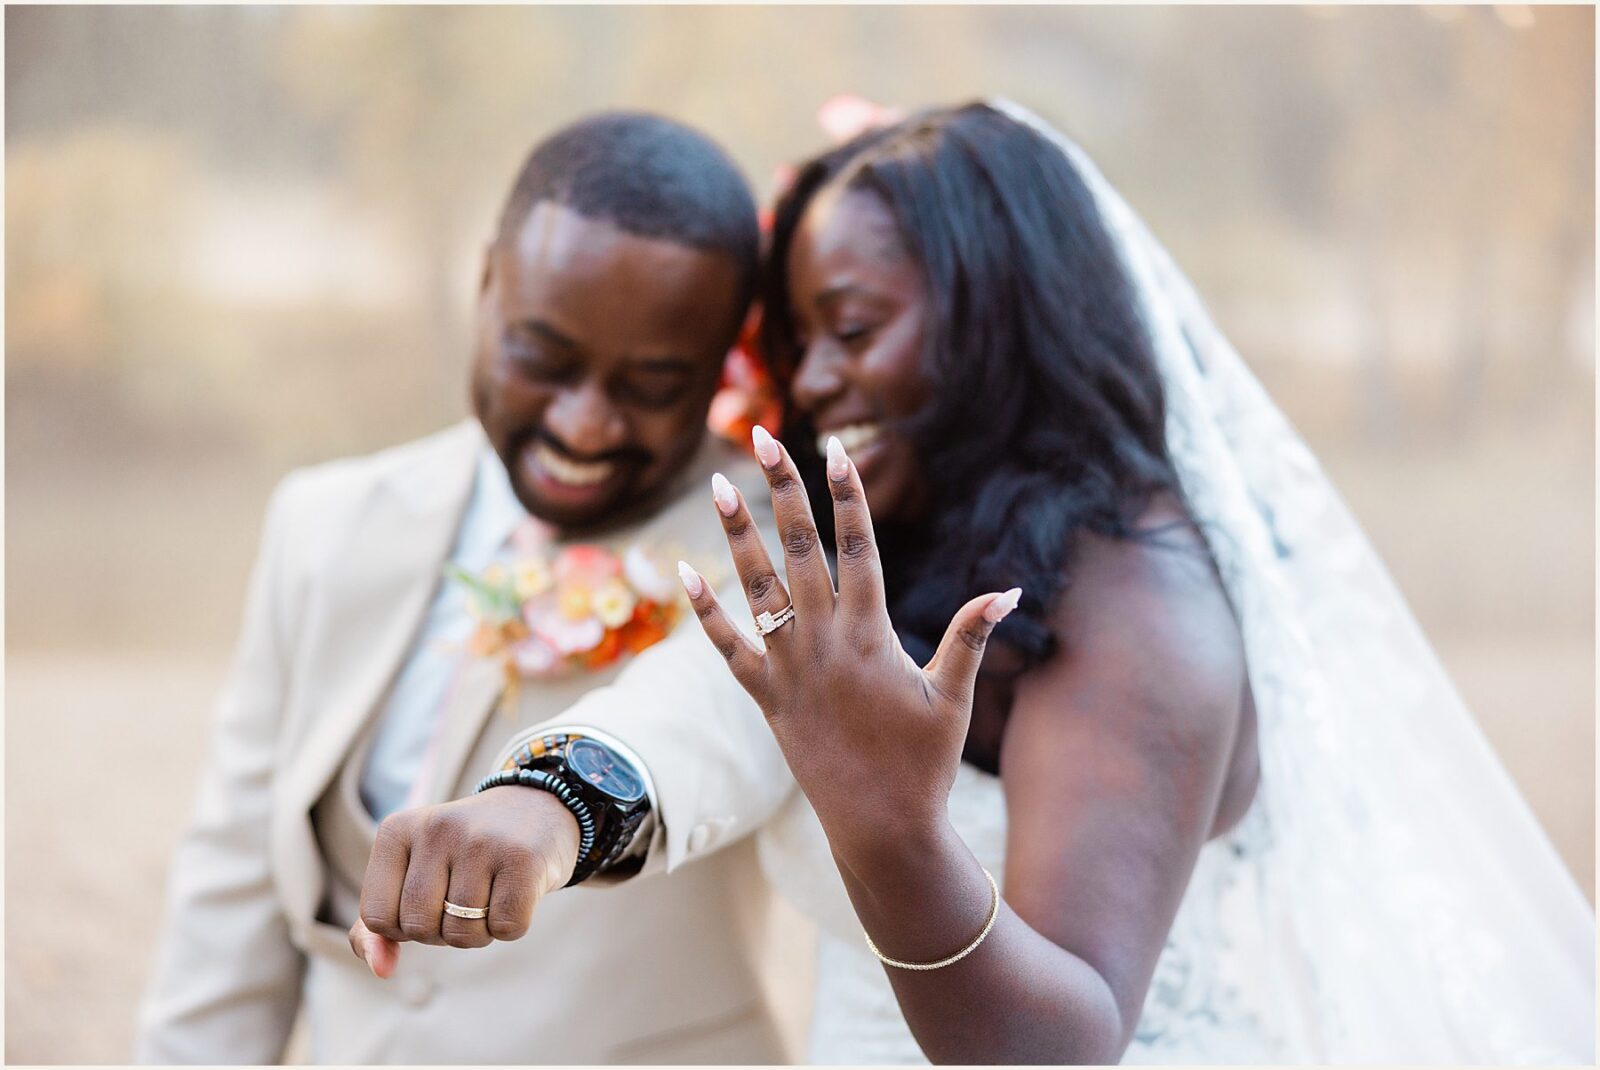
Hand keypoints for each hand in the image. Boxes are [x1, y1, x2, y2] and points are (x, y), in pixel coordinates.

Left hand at [348, 786, 579, 976]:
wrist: (535, 811)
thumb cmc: (463, 857)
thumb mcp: (411, 877)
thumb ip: (377, 930)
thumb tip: (381, 970)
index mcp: (397, 830)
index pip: (377, 917)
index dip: (405, 926)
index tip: (429, 900)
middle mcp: (437, 828)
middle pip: (419, 928)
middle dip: (442, 932)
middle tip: (463, 901)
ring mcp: (481, 840)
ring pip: (462, 934)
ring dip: (478, 932)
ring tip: (490, 896)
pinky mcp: (523, 858)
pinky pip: (506, 928)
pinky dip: (511, 927)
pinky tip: (516, 893)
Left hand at [678, 428, 1018, 866]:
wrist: (880, 829)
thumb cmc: (925, 764)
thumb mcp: (955, 696)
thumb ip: (972, 635)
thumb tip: (1010, 589)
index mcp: (871, 634)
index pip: (858, 546)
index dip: (846, 495)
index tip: (833, 448)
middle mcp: (823, 642)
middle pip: (797, 548)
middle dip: (781, 488)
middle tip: (761, 436)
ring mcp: (788, 669)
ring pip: (755, 587)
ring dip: (736, 534)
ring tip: (719, 485)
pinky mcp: (766, 698)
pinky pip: (727, 647)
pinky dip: (707, 611)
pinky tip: (685, 573)